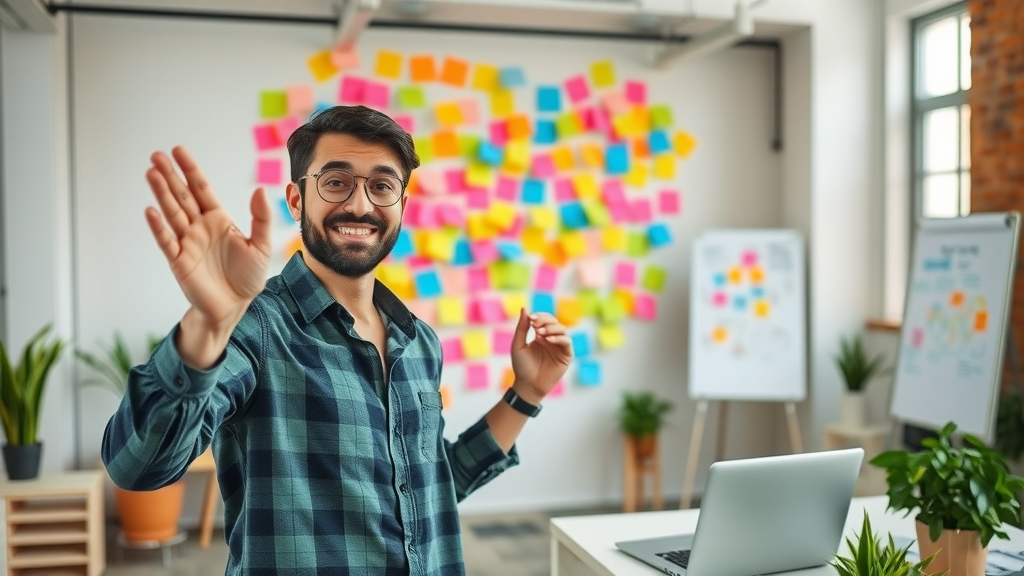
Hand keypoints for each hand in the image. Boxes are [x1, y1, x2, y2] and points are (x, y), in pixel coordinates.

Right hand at [145, 146, 271, 330]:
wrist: (235, 306)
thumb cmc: (247, 277)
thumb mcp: (261, 245)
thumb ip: (261, 218)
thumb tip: (259, 189)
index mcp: (218, 219)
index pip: (201, 189)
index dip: (190, 170)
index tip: (178, 150)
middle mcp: (199, 227)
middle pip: (182, 196)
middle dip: (170, 175)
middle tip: (156, 155)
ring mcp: (187, 242)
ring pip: (172, 213)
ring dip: (161, 194)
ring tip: (151, 173)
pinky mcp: (179, 261)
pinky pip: (167, 241)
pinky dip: (158, 227)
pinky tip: (151, 210)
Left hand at [510, 309, 572, 403]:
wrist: (527, 385)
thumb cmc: (521, 366)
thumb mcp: (518, 345)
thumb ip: (522, 327)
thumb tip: (525, 308)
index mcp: (540, 336)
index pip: (544, 320)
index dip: (539, 316)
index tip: (531, 318)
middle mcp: (551, 339)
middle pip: (554, 322)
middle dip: (545, 321)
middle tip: (535, 325)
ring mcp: (559, 347)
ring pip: (562, 329)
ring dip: (552, 328)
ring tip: (540, 333)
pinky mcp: (566, 356)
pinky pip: (567, 342)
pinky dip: (559, 338)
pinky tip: (549, 340)